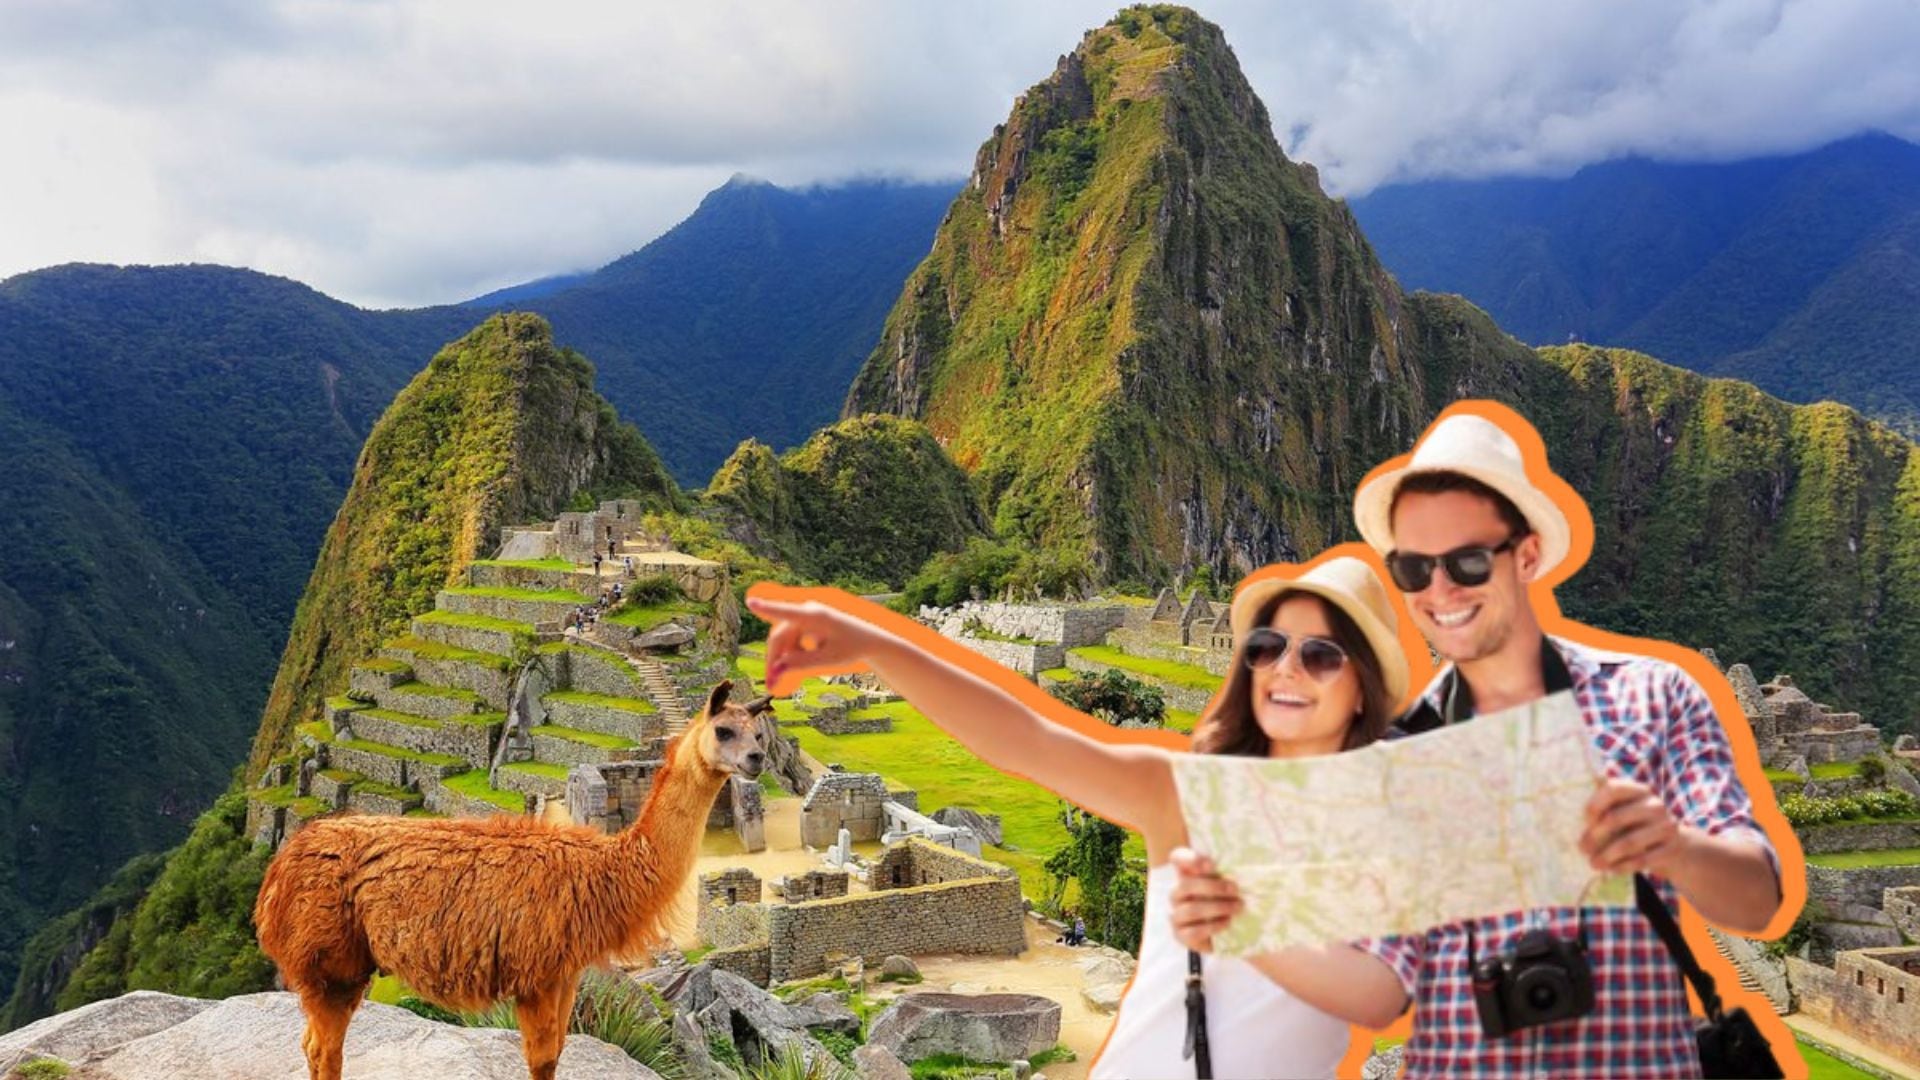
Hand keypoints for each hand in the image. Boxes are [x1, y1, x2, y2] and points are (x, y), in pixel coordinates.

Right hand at [746, 594, 886, 694]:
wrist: (868, 640)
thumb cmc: (851, 647)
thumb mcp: (828, 659)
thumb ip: (802, 663)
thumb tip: (777, 669)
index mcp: (816, 616)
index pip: (787, 613)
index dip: (768, 609)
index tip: (751, 602)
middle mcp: (807, 611)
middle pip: (780, 637)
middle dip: (774, 661)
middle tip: (771, 685)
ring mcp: (805, 616)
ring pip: (783, 640)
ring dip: (782, 660)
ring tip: (783, 682)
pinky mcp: (805, 622)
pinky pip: (790, 640)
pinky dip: (791, 654)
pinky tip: (800, 664)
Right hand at [1168, 847, 1241, 954]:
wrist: (1231, 935)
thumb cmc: (1229, 902)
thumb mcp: (1229, 886)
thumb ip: (1227, 875)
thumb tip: (1240, 868)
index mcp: (1188, 875)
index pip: (1177, 858)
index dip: (1190, 859)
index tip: (1211, 864)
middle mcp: (1178, 893)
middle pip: (1185, 885)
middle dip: (1213, 886)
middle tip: (1235, 889)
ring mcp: (1177, 914)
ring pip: (1191, 909)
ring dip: (1217, 907)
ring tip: (1238, 907)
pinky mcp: (1180, 935)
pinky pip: (1193, 931)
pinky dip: (1213, 926)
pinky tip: (1227, 922)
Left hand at [1581, 778, 1690, 876]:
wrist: (1679, 846)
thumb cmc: (1640, 825)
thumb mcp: (1627, 810)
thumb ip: (1606, 806)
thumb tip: (1571, 810)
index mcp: (1639, 790)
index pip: (1613, 788)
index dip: (1595, 804)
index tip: (1585, 821)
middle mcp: (1654, 805)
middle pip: (1616, 818)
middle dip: (1594, 836)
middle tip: (1582, 848)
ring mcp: (1665, 827)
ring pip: (1628, 842)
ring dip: (1607, 855)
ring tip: (1594, 863)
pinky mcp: (1670, 849)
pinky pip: (1642, 860)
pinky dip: (1623, 866)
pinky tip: (1611, 869)